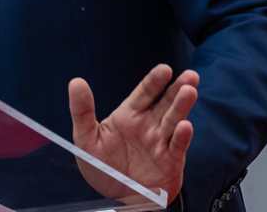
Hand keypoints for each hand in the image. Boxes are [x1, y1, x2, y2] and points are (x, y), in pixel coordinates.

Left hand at [68, 64, 197, 202]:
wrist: (113, 198)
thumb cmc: (101, 166)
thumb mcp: (85, 138)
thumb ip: (82, 110)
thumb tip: (76, 81)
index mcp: (130, 116)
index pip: (144, 93)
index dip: (154, 81)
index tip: (165, 69)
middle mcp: (148, 126)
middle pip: (165, 103)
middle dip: (177, 89)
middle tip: (189, 76)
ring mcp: (160, 143)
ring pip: (174, 121)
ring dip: (182, 107)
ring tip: (189, 91)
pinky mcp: (169, 162)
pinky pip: (177, 147)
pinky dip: (182, 137)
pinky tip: (185, 126)